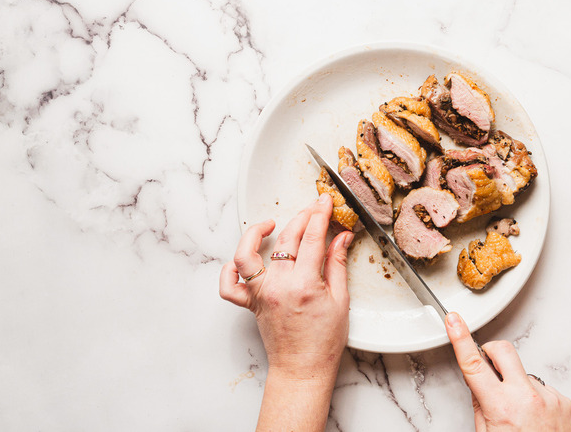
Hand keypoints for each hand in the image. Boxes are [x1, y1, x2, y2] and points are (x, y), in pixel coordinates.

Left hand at [219, 193, 352, 380]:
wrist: (303, 369)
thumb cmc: (324, 341)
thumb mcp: (341, 300)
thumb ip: (337, 265)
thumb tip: (341, 238)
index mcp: (305, 285)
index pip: (312, 238)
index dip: (319, 215)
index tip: (325, 202)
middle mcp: (279, 286)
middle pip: (285, 239)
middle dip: (301, 217)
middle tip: (313, 209)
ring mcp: (261, 295)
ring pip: (246, 255)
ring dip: (254, 234)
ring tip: (269, 223)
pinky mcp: (251, 304)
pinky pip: (229, 285)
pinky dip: (229, 270)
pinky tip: (243, 258)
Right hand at [445, 312, 570, 431]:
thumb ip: (481, 406)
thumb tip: (478, 385)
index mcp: (502, 407)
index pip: (474, 364)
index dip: (461, 338)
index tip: (454, 320)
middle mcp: (526, 397)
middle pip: (503, 351)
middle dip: (491, 351)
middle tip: (486, 363)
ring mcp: (548, 396)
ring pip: (522, 373)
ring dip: (515, 385)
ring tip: (518, 414)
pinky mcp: (564, 400)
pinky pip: (541, 388)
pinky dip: (534, 398)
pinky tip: (534, 418)